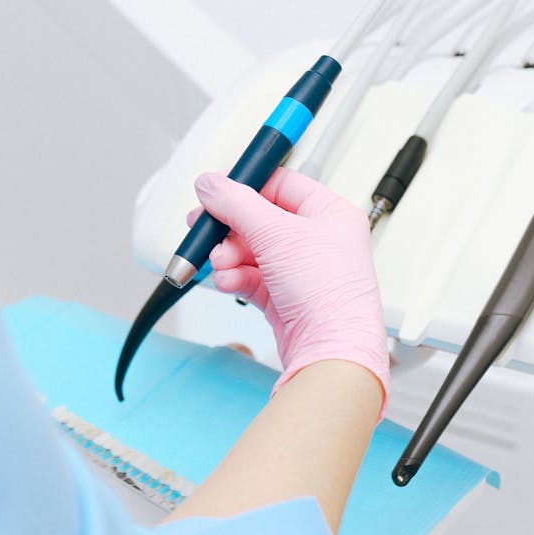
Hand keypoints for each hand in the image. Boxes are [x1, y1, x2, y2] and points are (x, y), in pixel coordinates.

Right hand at [188, 168, 388, 418]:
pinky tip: (227, 281)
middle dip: (229, 227)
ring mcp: (301, 269)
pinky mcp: (285, 296)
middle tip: (203, 226)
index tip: (216, 189)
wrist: (330, 351)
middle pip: (260, 219)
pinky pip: (251, 277)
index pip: (282, 184)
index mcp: (330, 213)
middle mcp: (318, 239)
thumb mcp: (277, 234)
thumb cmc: (328, 293)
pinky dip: (235, 277)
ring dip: (228, 255)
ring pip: (252, 250)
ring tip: (219, 262)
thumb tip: (211, 183)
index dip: (246, 185)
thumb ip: (237, 203)